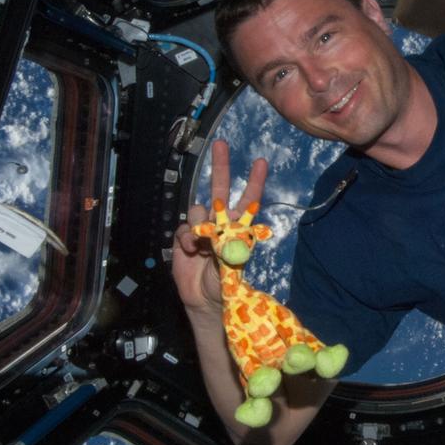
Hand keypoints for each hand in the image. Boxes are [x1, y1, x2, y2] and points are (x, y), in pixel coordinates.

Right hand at [171, 139, 267, 319]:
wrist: (206, 300)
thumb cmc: (226, 283)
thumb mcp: (233, 265)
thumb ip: (227, 246)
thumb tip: (217, 231)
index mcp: (238, 226)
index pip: (248, 200)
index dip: (254, 181)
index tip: (260, 162)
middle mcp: (220, 222)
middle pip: (219, 188)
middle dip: (221, 166)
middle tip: (221, 144)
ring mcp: (201, 228)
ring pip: (197, 210)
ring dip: (200, 224)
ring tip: (203, 247)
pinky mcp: (184, 237)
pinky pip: (184, 228)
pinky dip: (187, 238)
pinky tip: (191, 251)